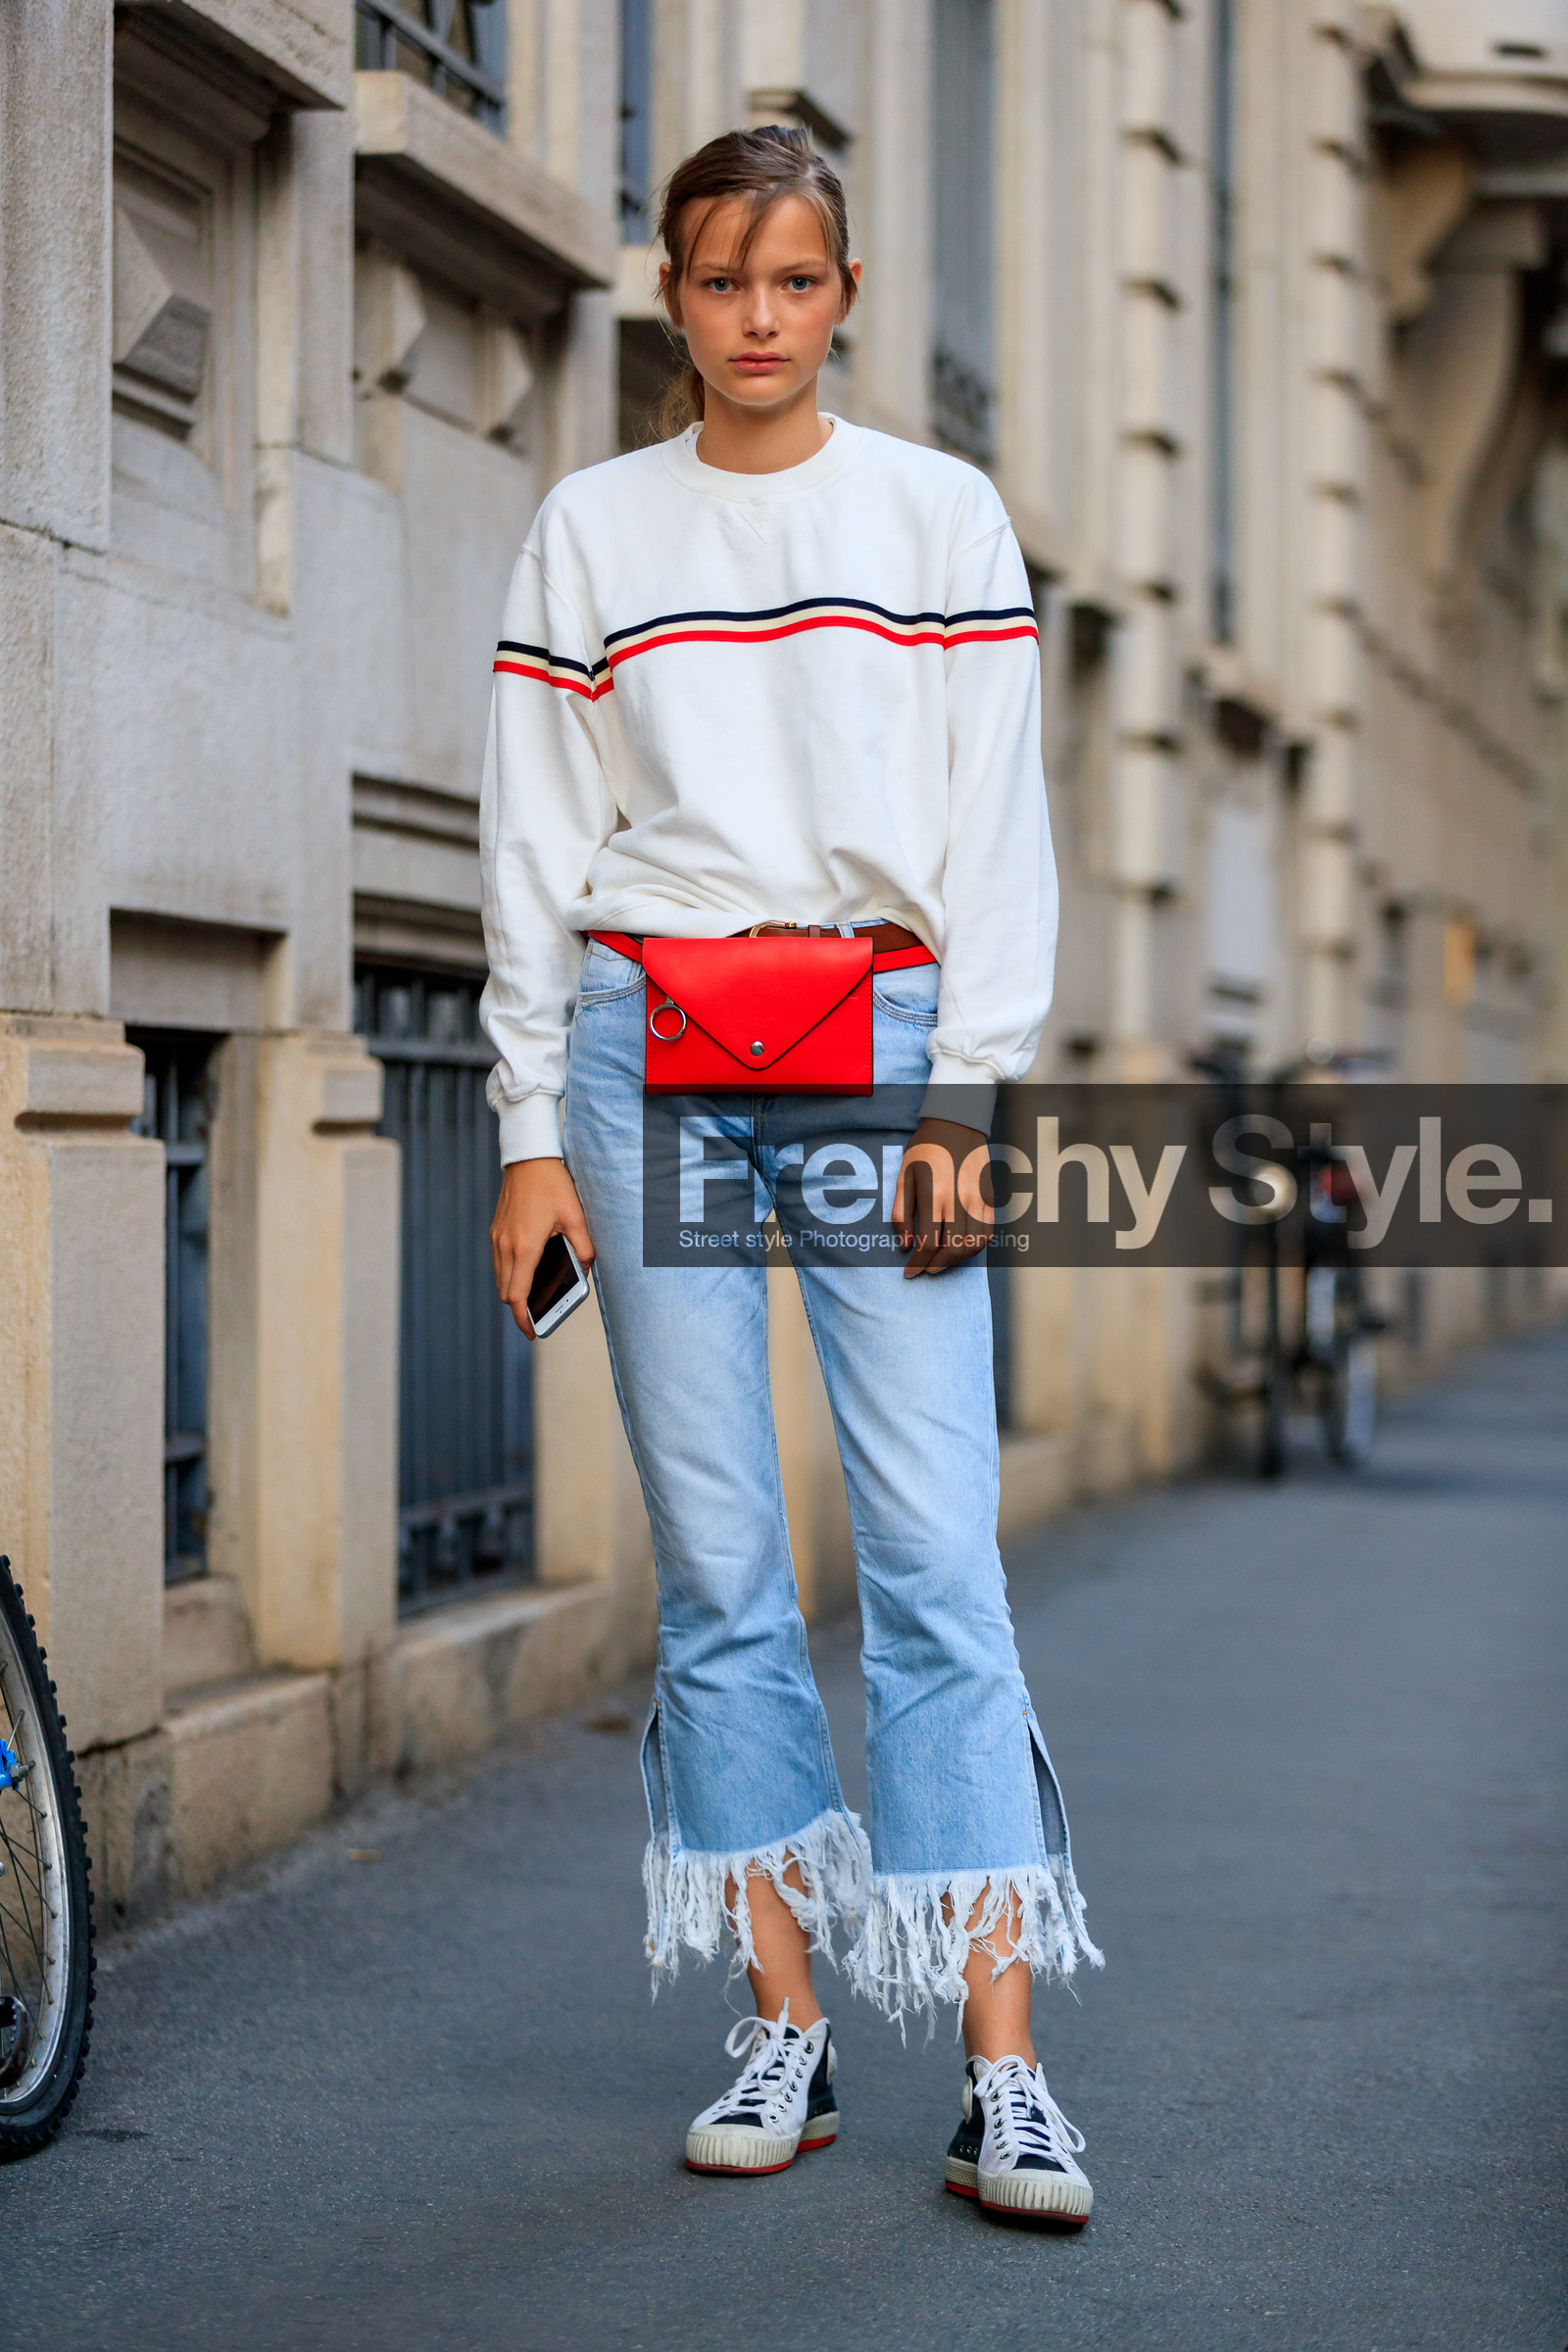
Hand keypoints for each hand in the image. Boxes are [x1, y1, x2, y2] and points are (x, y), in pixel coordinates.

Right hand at [490, 1157, 595, 1336]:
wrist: (528, 1158)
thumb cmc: (552, 1185)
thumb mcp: (576, 1217)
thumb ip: (583, 1248)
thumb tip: (585, 1269)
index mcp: (524, 1247)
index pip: (516, 1295)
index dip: (522, 1319)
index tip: (532, 1332)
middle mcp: (505, 1246)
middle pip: (506, 1291)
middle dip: (519, 1307)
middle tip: (538, 1315)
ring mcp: (497, 1238)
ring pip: (501, 1278)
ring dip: (514, 1290)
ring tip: (535, 1296)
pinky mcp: (496, 1231)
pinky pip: (499, 1263)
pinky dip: (510, 1274)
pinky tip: (529, 1271)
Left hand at [892, 1117, 992, 1276]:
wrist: (957, 1123)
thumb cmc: (925, 1148)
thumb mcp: (904, 1175)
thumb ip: (902, 1212)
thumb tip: (906, 1245)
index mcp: (933, 1194)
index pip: (927, 1242)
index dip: (917, 1263)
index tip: (909, 1273)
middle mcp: (958, 1199)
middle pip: (952, 1249)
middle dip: (936, 1266)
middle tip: (925, 1269)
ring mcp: (978, 1199)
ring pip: (973, 1245)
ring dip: (956, 1260)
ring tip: (941, 1261)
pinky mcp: (989, 1198)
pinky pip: (988, 1233)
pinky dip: (975, 1247)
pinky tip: (961, 1247)